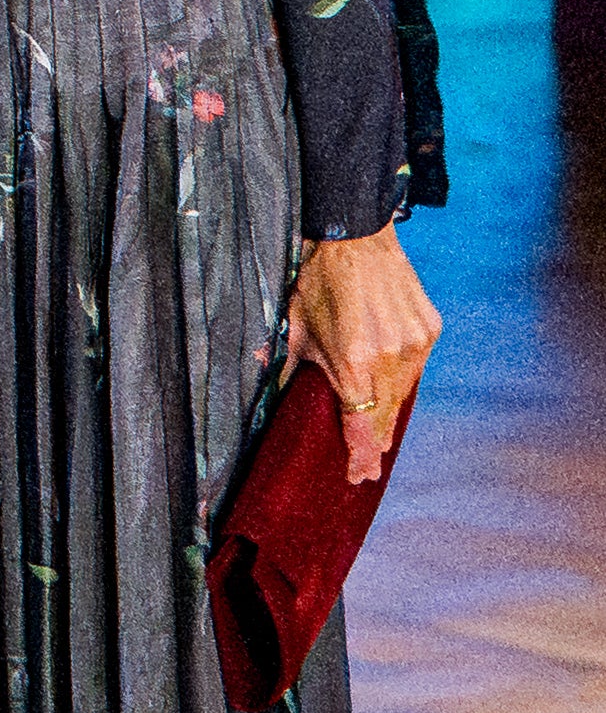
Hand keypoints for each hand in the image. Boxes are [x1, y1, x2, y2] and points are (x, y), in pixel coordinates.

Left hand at [286, 225, 444, 484]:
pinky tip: (391, 388)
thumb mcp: (296, 328)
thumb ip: (294, 369)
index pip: (360, 426)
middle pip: (386, 416)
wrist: (355, 237)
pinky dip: (404, 381)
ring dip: (391, 413)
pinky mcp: (429, 331)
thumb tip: (283, 400)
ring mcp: (414, 345)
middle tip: (366, 464)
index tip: (359, 475)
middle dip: (375, 442)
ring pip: (405, 395)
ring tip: (378, 432)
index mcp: (352, 362)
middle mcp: (389, 358)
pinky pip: (417, 369)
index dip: (360, 456)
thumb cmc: (319, 281)